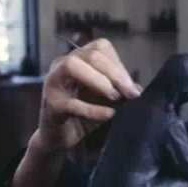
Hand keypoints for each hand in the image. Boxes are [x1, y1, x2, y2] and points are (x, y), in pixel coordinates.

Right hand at [33, 38, 141, 154]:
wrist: (59, 138)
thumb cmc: (82, 113)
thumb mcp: (104, 98)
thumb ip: (119, 89)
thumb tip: (137, 88)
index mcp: (78, 57)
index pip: (101, 48)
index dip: (118, 65)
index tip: (132, 86)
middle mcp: (62, 63)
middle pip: (91, 55)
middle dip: (115, 73)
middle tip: (131, 93)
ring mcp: (53, 82)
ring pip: (73, 66)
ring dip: (99, 81)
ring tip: (115, 97)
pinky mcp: (50, 104)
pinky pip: (72, 103)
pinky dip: (93, 109)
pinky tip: (109, 114)